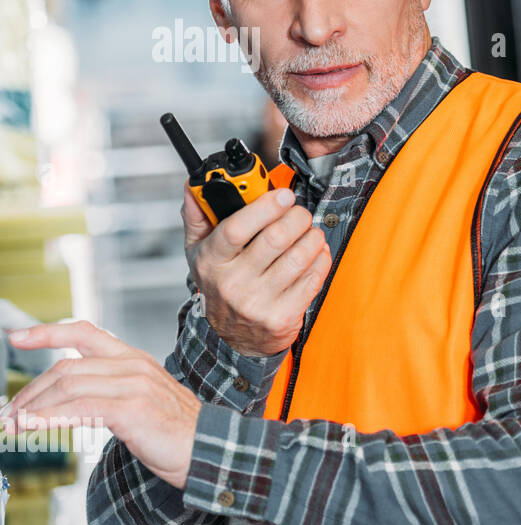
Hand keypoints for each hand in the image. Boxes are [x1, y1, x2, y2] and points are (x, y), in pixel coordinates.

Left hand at [2, 322, 200, 489]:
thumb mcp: (140, 400)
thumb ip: (109, 390)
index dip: (47, 332)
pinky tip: (34, 428)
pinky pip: (79, 408)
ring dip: (33, 409)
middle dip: (29, 392)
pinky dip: (49, 418)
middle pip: (66, 368)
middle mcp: (133, 366)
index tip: (16, 337)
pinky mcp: (132, 409)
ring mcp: (134, 386)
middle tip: (9, 414)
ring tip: (15, 426)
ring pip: (67, 387)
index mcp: (134, 359)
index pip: (85, 332)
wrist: (207, 450)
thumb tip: (66, 401)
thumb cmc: (174, 431)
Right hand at [184, 186, 330, 356]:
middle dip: (296, 217)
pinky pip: (313, 278)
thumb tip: (194, 187)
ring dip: (312, 237)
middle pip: (275, 239)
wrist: (234, 338)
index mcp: (211, 262)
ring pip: (299, 257)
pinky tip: (316, 253)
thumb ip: (198, 217)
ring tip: (310, 232)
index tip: (283, 195)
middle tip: (300, 213)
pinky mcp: (282, 317)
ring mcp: (258, 303)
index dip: (265, 207)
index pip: (236, 229)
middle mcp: (232, 284)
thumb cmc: (221, 285)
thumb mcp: (200, 253)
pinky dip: (321, 259)